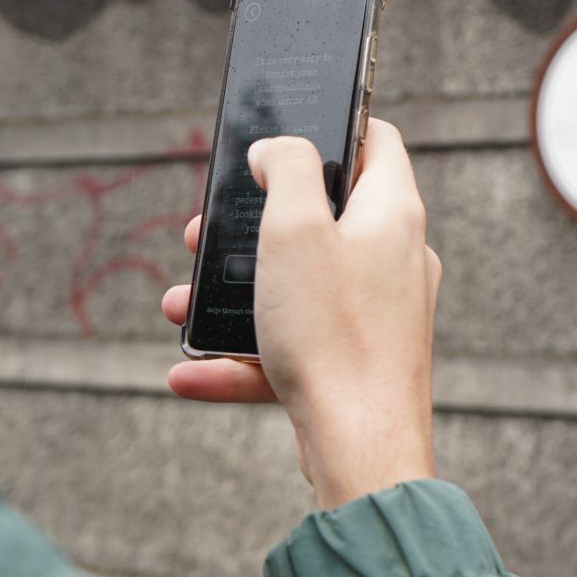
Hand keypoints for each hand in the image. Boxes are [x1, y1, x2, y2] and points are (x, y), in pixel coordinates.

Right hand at [161, 119, 441, 508]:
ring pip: (297, 286)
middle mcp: (396, 258)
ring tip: (181, 305)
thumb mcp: (295, 228)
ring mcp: (379, 314)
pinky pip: (294, 345)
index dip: (331, 126)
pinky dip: (242, 353)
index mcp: (393, 213)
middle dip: (254, 224)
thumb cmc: (333, 334)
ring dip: (234, 293)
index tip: (283, 134)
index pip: (377, 140)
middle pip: (322, 216)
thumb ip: (287, 168)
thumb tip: (277, 146)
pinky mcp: (358, 362)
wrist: (362, 450)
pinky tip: (189, 371)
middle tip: (206, 233)